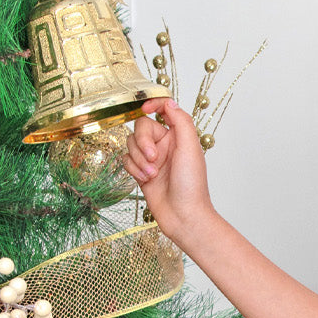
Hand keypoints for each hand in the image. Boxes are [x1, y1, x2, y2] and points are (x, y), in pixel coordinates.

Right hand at [123, 98, 214, 242]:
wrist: (183, 215)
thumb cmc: (191, 185)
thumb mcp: (190, 148)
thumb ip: (181, 121)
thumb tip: (169, 102)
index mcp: (179, 136)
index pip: (163, 110)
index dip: (152, 105)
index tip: (145, 109)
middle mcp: (165, 145)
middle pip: (141, 127)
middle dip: (143, 142)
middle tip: (154, 158)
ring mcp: (152, 158)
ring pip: (131, 144)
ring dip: (139, 159)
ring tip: (152, 174)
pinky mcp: (141, 172)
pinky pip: (126, 159)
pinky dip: (133, 168)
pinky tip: (146, 180)